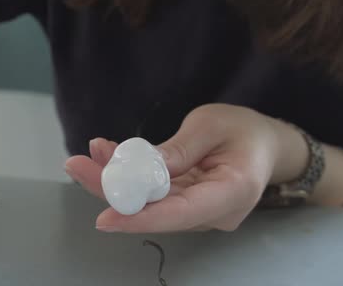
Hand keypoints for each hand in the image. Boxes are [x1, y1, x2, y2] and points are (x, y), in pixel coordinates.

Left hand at [65, 103, 283, 232]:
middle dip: (113, 192)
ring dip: (115, 182)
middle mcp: (214, 212)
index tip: (104, 218)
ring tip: (83, 159)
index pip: (181, 213)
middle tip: (77, 167)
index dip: (140, 218)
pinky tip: (104, 157)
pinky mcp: (186, 204)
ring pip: (150, 203)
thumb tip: (140, 169)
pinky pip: (154, 195)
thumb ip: (178, 149)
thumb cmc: (245, 130)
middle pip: (157, 209)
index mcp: (232, 193)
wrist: (265, 144)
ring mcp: (199, 211)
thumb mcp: (212, 125)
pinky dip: (129, 178)